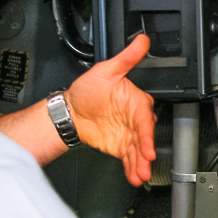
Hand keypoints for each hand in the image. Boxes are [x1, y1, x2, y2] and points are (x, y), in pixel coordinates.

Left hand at [67, 33, 155, 185]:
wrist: (70, 111)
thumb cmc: (88, 90)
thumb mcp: (106, 70)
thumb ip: (126, 58)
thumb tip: (141, 40)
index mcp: (135, 102)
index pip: (144, 119)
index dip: (147, 133)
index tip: (148, 146)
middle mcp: (135, 119)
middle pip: (145, 137)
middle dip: (147, 152)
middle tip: (146, 162)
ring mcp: (129, 134)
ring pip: (139, 151)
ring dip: (141, 164)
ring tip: (140, 174)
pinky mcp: (121, 146)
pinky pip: (130, 158)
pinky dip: (132, 168)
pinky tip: (134, 177)